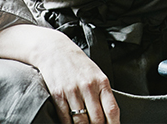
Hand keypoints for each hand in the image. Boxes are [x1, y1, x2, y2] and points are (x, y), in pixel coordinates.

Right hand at [0, 25, 118, 123]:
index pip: (112, 110)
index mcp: (101, 82)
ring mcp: (72, 92)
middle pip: (97, 120)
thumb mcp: (96, 74)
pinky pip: (65, 119)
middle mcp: (88, 87)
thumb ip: (103, 93)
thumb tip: (110, 116)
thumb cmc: (78, 64)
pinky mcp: (58, 96)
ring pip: (81, 122)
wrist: (55, 50)